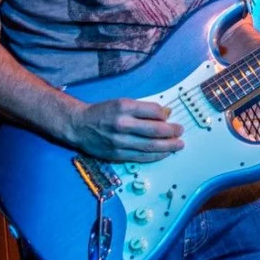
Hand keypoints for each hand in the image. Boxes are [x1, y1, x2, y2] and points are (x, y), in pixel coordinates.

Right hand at [64, 98, 183, 162]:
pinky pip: (141, 157)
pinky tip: (165, 153)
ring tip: (178, 144)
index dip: (165, 115)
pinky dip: (156, 156)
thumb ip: (143, 109)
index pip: (154, 111)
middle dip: (172, 132)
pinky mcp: (117, 155)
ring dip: (168, 146)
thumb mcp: (122, 103)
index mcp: (124, 107)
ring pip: (151, 146)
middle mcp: (122, 124)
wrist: (79, 125)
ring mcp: (120, 141)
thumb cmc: (103, 112)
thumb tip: (166, 114)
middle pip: (155, 130)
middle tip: (180, 131)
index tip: (169, 117)